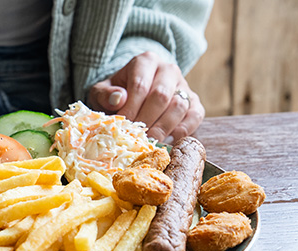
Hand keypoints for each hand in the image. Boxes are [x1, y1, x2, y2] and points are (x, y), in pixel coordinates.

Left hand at [85, 51, 203, 142]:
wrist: (132, 94)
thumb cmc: (115, 94)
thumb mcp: (102, 92)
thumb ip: (105, 94)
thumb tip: (118, 99)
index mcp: (146, 62)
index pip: (140, 85)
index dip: (131, 109)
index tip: (123, 127)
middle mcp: (168, 70)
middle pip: (161, 96)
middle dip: (146, 121)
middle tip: (135, 139)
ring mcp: (183, 85)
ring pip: (179, 106)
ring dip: (163, 128)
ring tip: (148, 143)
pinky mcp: (194, 101)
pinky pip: (195, 115)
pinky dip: (183, 131)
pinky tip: (167, 141)